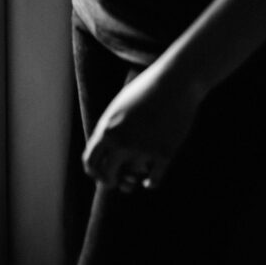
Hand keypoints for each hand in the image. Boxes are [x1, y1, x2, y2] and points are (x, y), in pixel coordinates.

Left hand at [82, 61, 201, 193]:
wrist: (175, 81)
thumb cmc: (146, 91)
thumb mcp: (119, 108)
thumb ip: (109, 131)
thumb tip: (104, 156)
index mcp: (108, 129)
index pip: (90, 163)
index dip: (94, 173)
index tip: (102, 174)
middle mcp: (122, 142)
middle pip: (107, 177)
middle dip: (111, 181)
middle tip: (118, 181)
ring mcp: (143, 149)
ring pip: (131, 179)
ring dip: (133, 179)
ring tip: (135, 174)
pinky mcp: (164, 154)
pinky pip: (153, 181)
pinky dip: (150, 183)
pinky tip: (149, 181)